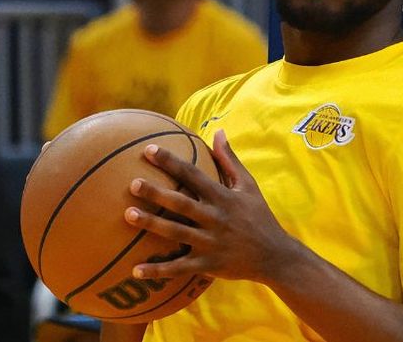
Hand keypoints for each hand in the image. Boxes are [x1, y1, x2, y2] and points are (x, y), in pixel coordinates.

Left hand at [123, 129, 302, 283]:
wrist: (275, 256)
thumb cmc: (259, 217)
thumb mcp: (249, 186)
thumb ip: (230, 160)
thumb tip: (218, 131)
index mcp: (223, 197)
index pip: (194, 175)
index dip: (172, 162)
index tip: (149, 150)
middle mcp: (215, 218)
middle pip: (181, 203)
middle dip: (157, 193)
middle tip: (133, 183)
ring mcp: (210, 243)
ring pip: (176, 232)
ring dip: (152, 224)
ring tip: (128, 215)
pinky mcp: (208, 265)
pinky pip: (180, 268)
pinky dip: (159, 271)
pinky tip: (135, 271)